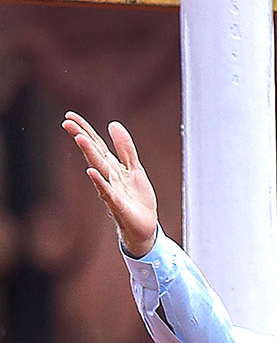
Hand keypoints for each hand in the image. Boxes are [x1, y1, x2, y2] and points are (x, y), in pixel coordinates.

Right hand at [62, 111, 158, 256]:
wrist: (144, 227)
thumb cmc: (136, 198)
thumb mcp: (134, 168)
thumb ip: (125, 148)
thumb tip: (113, 124)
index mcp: (112, 167)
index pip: (96, 145)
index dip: (85, 129)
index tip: (70, 115)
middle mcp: (108, 176)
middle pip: (94, 153)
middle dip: (82, 137)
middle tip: (67, 122)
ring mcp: (111, 189)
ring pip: (99, 168)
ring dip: (89, 153)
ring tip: (80, 138)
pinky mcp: (117, 203)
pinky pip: (107, 191)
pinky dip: (99, 182)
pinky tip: (91, 172)